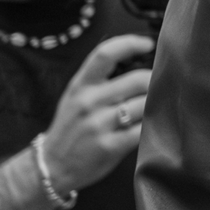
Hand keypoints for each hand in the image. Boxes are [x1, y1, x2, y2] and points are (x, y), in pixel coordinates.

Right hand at [41, 35, 152, 192]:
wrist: (51, 166)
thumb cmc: (70, 128)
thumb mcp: (75, 97)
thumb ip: (101, 80)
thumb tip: (140, 61)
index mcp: (80, 86)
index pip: (106, 54)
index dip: (131, 43)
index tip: (148, 44)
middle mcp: (89, 102)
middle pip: (138, 79)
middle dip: (154, 81)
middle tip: (159, 86)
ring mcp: (99, 125)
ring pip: (145, 103)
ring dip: (155, 103)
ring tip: (155, 106)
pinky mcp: (111, 146)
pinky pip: (143, 129)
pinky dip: (152, 125)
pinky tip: (149, 125)